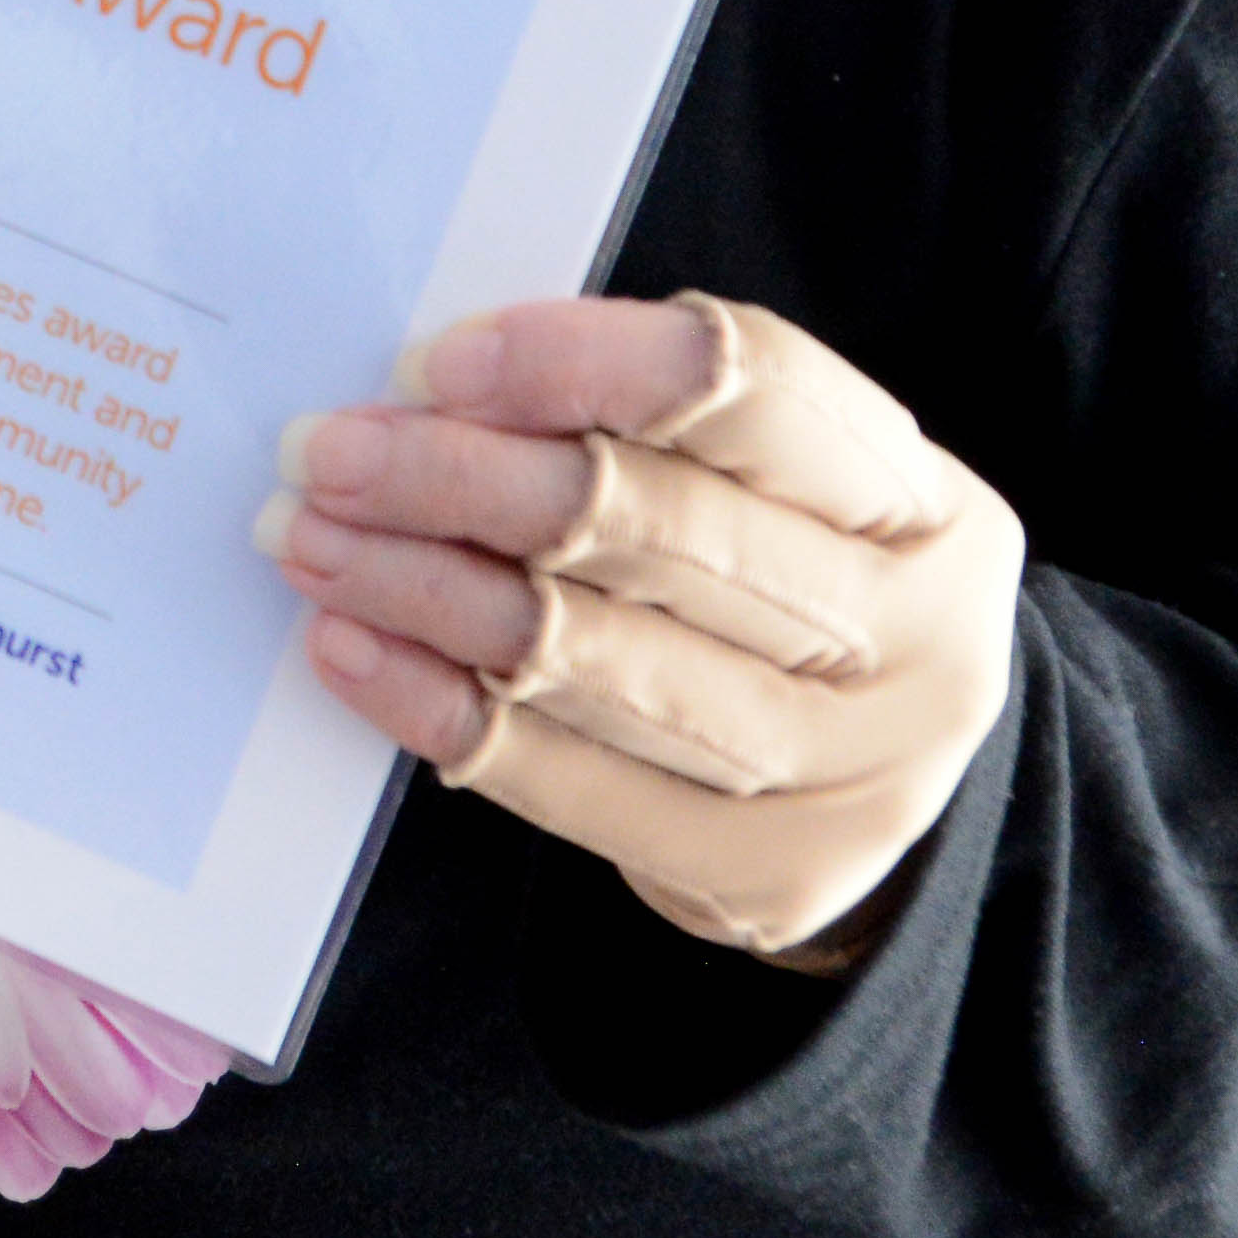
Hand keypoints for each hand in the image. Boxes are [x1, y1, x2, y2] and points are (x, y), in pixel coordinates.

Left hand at [262, 294, 1021, 967]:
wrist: (885, 792)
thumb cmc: (793, 595)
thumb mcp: (784, 497)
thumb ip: (652, 433)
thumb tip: (434, 393)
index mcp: (924, 507)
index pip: (759, 392)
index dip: (587, 363)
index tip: (440, 364)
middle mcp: (914, 637)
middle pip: (662, 529)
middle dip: (466, 480)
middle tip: (331, 454)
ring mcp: (851, 769)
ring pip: (602, 657)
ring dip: (430, 591)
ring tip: (313, 544)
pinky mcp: (765, 874)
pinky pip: (567, 781)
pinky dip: (441, 708)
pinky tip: (356, 652)